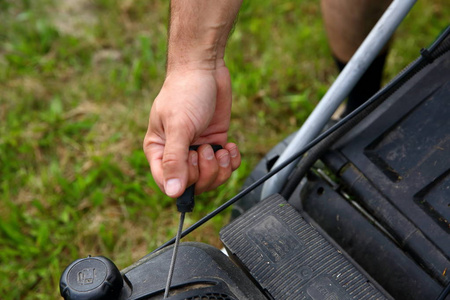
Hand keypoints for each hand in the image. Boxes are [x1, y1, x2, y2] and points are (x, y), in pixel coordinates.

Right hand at [143, 64, 240, 196]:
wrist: (205, 69)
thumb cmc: (185, 93)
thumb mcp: (179, 126)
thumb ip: (175, 160)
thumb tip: (172, 192)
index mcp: (159, 151)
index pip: (168, 183)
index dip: (183, 181)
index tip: (192, 160)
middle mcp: (177, 153)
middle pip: (193, 185)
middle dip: (205, 172)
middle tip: (205, 149)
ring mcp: (198, 149)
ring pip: (211, 178)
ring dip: (220, 168)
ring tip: (219, 149)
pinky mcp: (215, 143)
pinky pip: (225, 166)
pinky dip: (231, 160)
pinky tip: (230, 146)